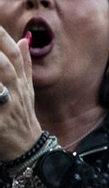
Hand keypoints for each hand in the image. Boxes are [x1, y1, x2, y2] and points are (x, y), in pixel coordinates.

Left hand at [0, 29, 42, 160]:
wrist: (27, 149)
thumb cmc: (22, 117)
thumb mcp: (27, 89)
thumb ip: (25, 64)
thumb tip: (23, 39)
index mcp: (21, 82)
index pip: (14, 54)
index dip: (2, 37)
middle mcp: (15, 91)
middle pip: (5, 65)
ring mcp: (7, 107)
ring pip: (0, 84)